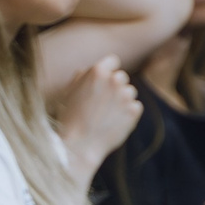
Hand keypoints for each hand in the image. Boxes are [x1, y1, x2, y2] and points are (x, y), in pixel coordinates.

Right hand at [50, 55, 142, 184]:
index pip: (113, 61)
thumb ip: (83, 76)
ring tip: (105, 115)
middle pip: (121, 77)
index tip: (103, 82)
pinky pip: (135, 107)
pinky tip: (113, 122)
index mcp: (97, 70)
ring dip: (121, 100)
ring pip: (129, 92)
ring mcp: (125, 95)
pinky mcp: (134, 111)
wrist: (79, 144)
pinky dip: (127, 114)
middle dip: (114, 88)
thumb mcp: (70, 91)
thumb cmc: (70, 118)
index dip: (108, 71)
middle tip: (101, 104)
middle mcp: (114, 79)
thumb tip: (90, 69)